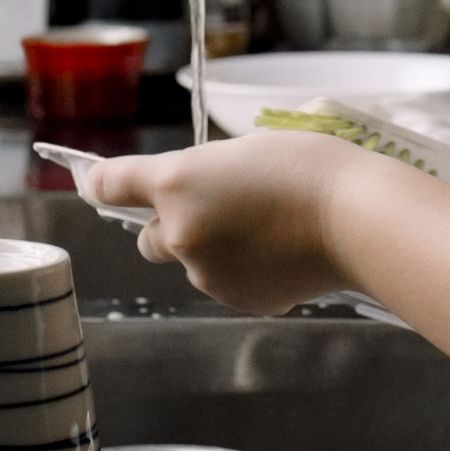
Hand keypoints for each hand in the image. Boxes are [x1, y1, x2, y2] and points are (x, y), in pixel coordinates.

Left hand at [82, 131, 397, 314]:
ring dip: (214, 249)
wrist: (355, 217)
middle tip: (216, 208)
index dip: (100, 182)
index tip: (94, 184)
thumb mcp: (245, 149)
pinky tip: (284, 253)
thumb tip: (192, 197)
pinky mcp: (239, 301)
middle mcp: (180, 233)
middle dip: (170, 226)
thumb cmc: (307, 166)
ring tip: (269, 228)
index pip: (114, 183)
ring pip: (194, 264)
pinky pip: (229, 284)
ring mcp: (208, 274)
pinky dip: (246, 271)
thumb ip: (204, 173)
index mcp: (178, 183)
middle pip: (149, 238)